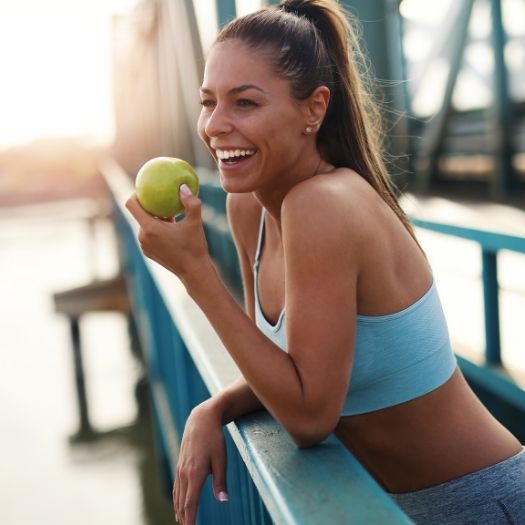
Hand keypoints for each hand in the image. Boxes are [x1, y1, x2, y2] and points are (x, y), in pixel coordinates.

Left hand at [125, 186, 209, 280]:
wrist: (194, 272)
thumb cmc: (194, 247)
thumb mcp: (195, 222)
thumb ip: (190, 202)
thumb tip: (183, 186)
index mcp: (150, 228)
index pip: (132, 205)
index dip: (135, 194)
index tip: (146, 189)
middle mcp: (143, 237)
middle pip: (139, 214)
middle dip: (150, 206)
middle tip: (164, 200)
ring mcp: (144, 246)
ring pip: (145, 225)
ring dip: (155, 219)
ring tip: (171, 216)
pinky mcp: (148, 253)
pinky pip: (149, 236)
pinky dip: (157, 230)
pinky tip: (172, 229)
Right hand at [173, 404, 227, 523]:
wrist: (201, 420)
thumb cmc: (214, 439)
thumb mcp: (221, 459)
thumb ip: (221, 481)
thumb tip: (223, 501)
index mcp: (195, 474)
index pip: (190, 504)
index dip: (190, 520)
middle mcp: (184, 473)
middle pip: (182, 503)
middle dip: (184, 519)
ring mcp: (180, 469)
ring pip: (177, 496)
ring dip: (179, 511)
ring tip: (182, 523)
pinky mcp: (180, 465)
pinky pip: (177, 487)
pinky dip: (177, 500)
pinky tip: (179, 505)